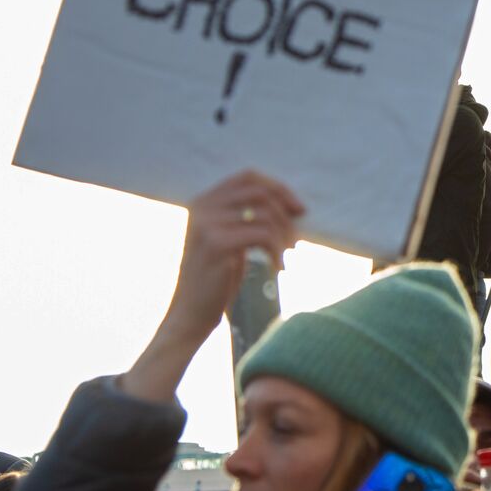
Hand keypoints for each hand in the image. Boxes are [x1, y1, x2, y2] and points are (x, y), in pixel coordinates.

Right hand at [119, 170, 304, 402]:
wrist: (190, 313)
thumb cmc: (217, 278)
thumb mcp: (230, 238)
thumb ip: (247, 217)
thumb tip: (293, 206)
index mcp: (204, 201)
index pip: (248, 177)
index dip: (278, 188)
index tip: (299, 209)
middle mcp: (202, 207)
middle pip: (260, 192)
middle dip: (286, 214)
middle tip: (295, 241)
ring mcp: (207, 223)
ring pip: (265, 215)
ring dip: (284, 236)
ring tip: (285, 257)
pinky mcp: (217, 243)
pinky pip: (262, 235)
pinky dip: (277, 251)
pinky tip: (276, 268)